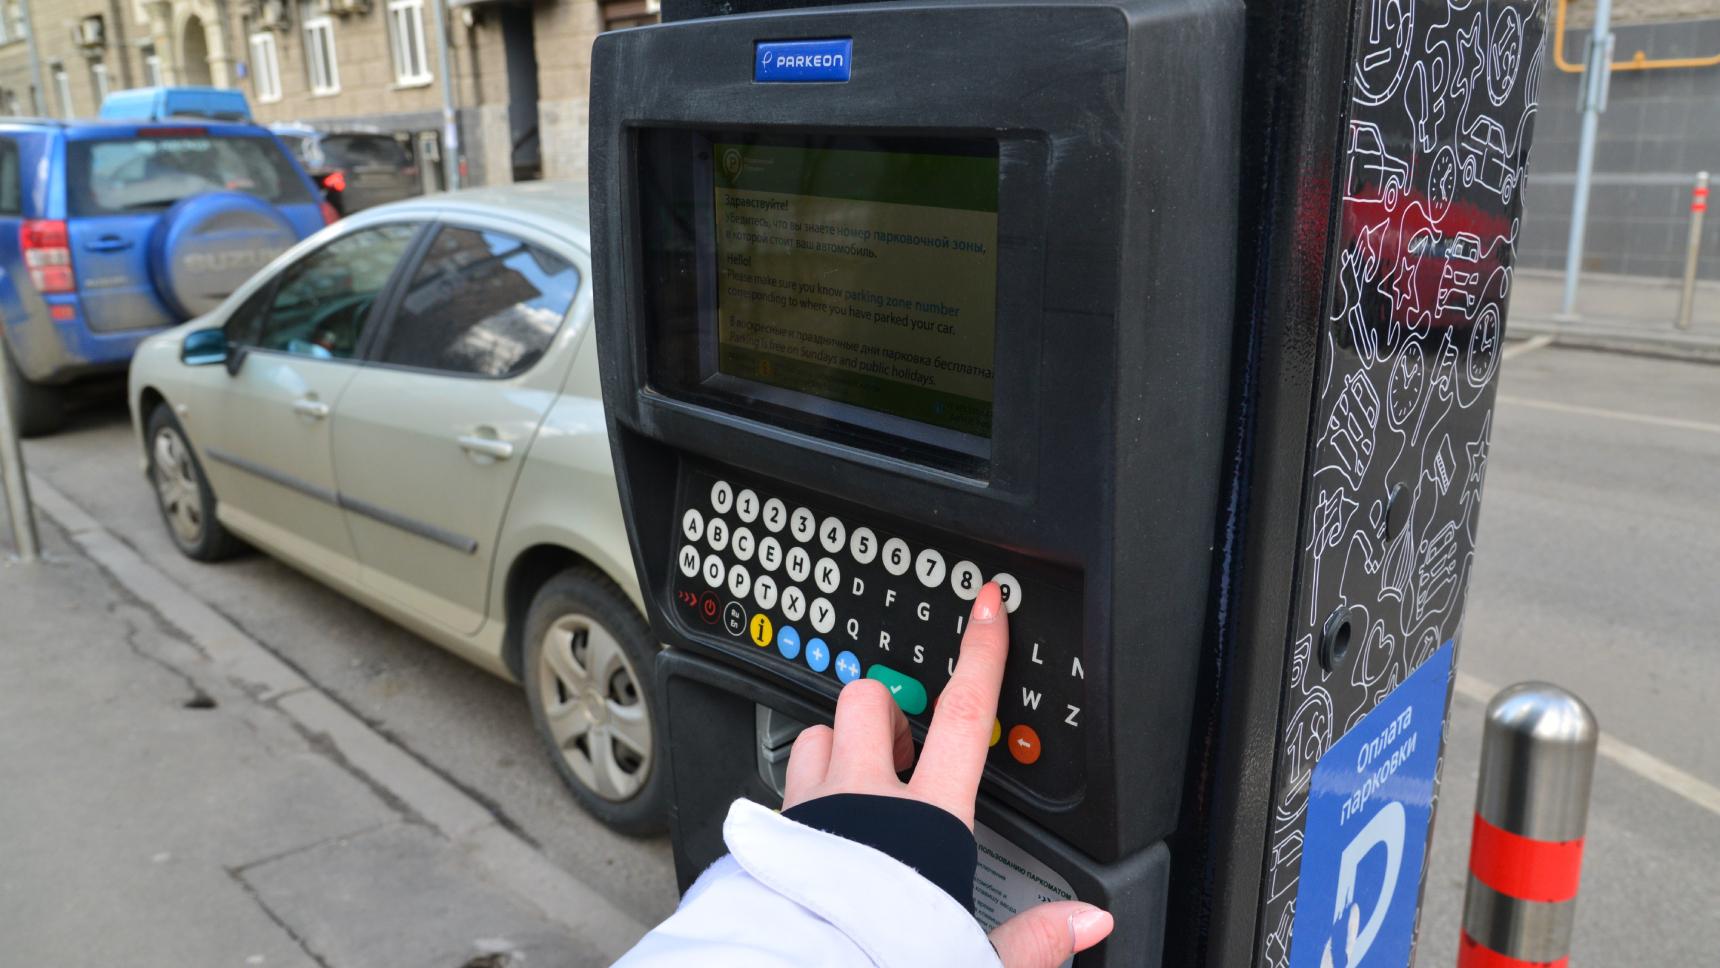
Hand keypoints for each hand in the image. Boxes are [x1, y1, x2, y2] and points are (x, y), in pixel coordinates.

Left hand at [781, 582, 1114, 967]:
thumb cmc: (881, 960)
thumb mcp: (972, 954)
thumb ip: (1032, 937)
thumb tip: (1088, 921)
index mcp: (925, 820)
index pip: (963, 714)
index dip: (981, 653)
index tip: (985, 608)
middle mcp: (861, 801)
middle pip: (872, 701)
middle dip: (888, 707)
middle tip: (903, 748)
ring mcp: (808, 813)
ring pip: (817, 736)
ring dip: (836, 749)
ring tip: (855, 790)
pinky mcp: (768, 839)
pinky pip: (781, 791)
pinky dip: (800, 800)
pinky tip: (813, 837)